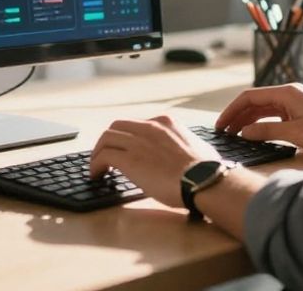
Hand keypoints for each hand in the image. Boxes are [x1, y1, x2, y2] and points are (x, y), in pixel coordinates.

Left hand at [89, 115, 220, 208]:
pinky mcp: (129, 159)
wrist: (203, 180)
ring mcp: (138, 141)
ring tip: (97, 167)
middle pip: (117, 126)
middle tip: (106, 156)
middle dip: (109, 141)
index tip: (126, 149)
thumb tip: (186, 156)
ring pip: (106, 138)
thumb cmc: (206, 170)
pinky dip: (96, 164)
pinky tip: (97, 175)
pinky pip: (103, 156)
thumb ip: (183, 145)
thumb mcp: (196, 146)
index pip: (138, 124)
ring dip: (98, 152)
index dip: (128, 138)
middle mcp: (150, 127)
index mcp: (166, 123)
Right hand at [215, 83, 302, 152]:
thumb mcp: (294, 134)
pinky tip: (258, 134)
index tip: (220, 125)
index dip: (231, 111)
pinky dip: (264, 123)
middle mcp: (289, 94)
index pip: (249, 97)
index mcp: (285, 93)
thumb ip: (266, 132)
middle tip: (224, 132)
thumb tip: (243, 133)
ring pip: (265, 109)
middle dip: (238, 116)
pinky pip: (276, 115)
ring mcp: (296, 102)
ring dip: (249, 120)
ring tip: (236, 134)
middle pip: (256, 102)